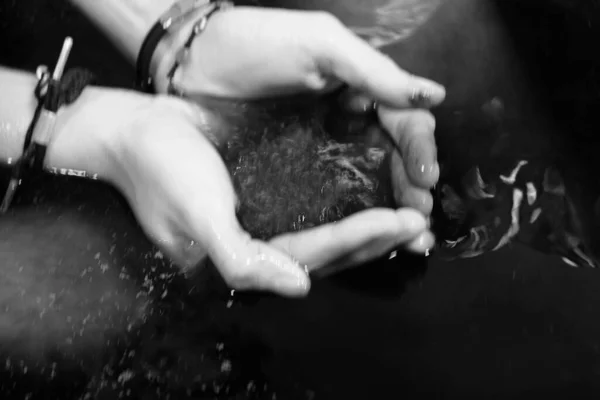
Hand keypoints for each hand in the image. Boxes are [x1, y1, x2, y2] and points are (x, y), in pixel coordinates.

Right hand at [52, 88, 433, 296]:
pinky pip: (314, 207)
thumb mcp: (196, 216)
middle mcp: (257, 245)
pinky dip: (346, 205)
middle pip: (327, 252)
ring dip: (369, 227)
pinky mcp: (266, 195)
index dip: (358, 240)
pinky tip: (371, 197)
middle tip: (419, 223)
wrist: (137, 130)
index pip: (311, 255)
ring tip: (409, 217)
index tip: (401, 222)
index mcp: (240, 258)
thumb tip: (299, 287)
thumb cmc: (161, 171)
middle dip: (375, 240)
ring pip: (326, 232)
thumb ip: (242, 259)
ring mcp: (262, 220)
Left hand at [157, 6, 444, 214]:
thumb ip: (375, 72)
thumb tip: (436, 96)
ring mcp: (320, 151)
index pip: (405, 123)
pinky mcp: (294, 173)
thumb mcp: (319, 45)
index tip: (425, 179)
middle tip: (419, 222)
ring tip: (404, 239)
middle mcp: (347, 124)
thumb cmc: (254, 43)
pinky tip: (362, 236)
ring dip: (388, 211)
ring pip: (366, 183)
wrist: (191, 64)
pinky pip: (329, 196)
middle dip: (410, 190)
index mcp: (361, 90)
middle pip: (392, 161)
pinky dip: (349, 216)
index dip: (420, 151)